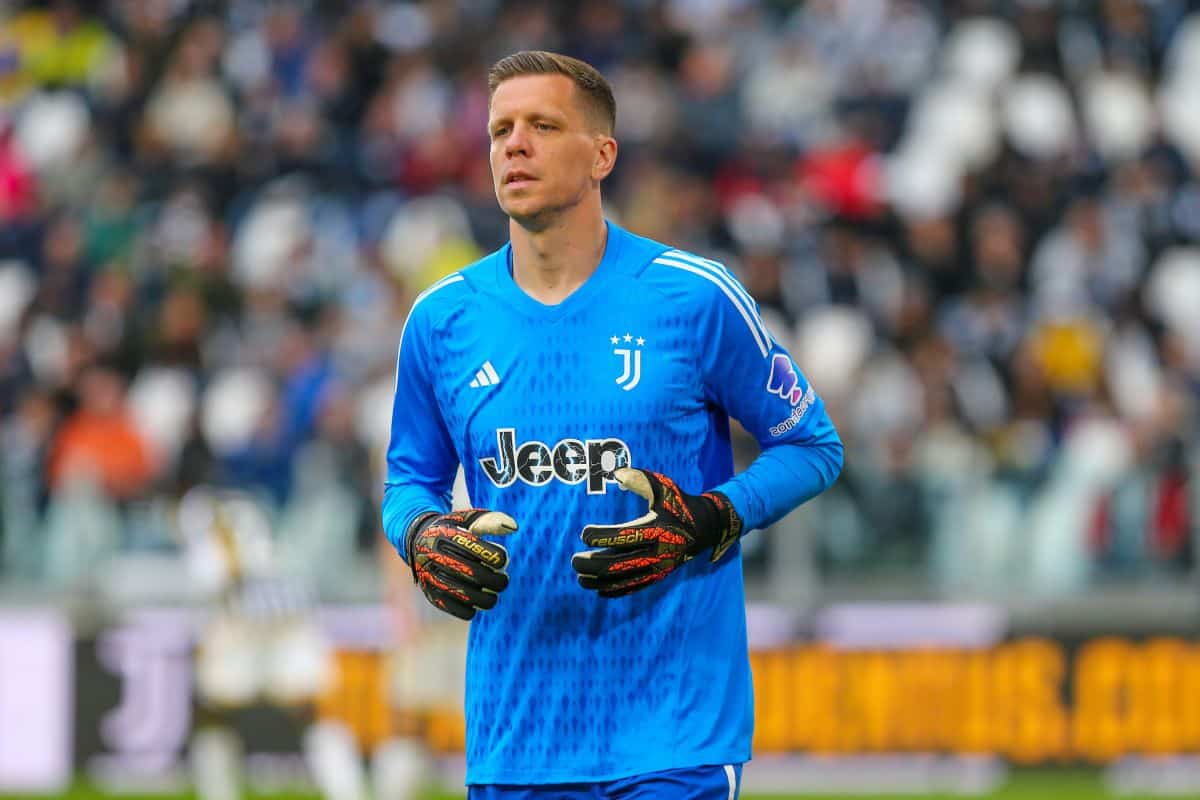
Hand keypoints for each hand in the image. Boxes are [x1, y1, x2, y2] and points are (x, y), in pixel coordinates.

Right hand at [406, 509, 517, 619]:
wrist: (417, 541)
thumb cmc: (452, 529)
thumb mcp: (467, 519)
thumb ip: (490, 521)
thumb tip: (513, 528)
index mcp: (446, 535)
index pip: (478, 549)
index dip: (496, 557)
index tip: (502, 560)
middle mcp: (435, 555)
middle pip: (475, 574)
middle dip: (496, 581)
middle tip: (503, 581)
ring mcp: (430, 576)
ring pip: (466, 594)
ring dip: (487, 599)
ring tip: (493, 595)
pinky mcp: (429, 592)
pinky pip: (453, 608)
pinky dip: (469, 610)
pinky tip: (476, 604)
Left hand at [571, 468, 741, 597]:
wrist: (704, 528)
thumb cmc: (677, 503)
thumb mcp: (663, 487)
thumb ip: (639, 480)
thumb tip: (616, 474)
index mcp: (657, 529)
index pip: (624, 536)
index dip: (602, 536)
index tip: (584, 532)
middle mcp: (658, 552)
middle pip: (619, 564)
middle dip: (593, 564)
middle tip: (574, 560)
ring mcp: (658, 568)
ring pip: (624, 581)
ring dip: (599, 582)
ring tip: (580, 578)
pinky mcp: (659, 576)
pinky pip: (635, 587)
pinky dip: (616, 591)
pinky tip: (598, 591)